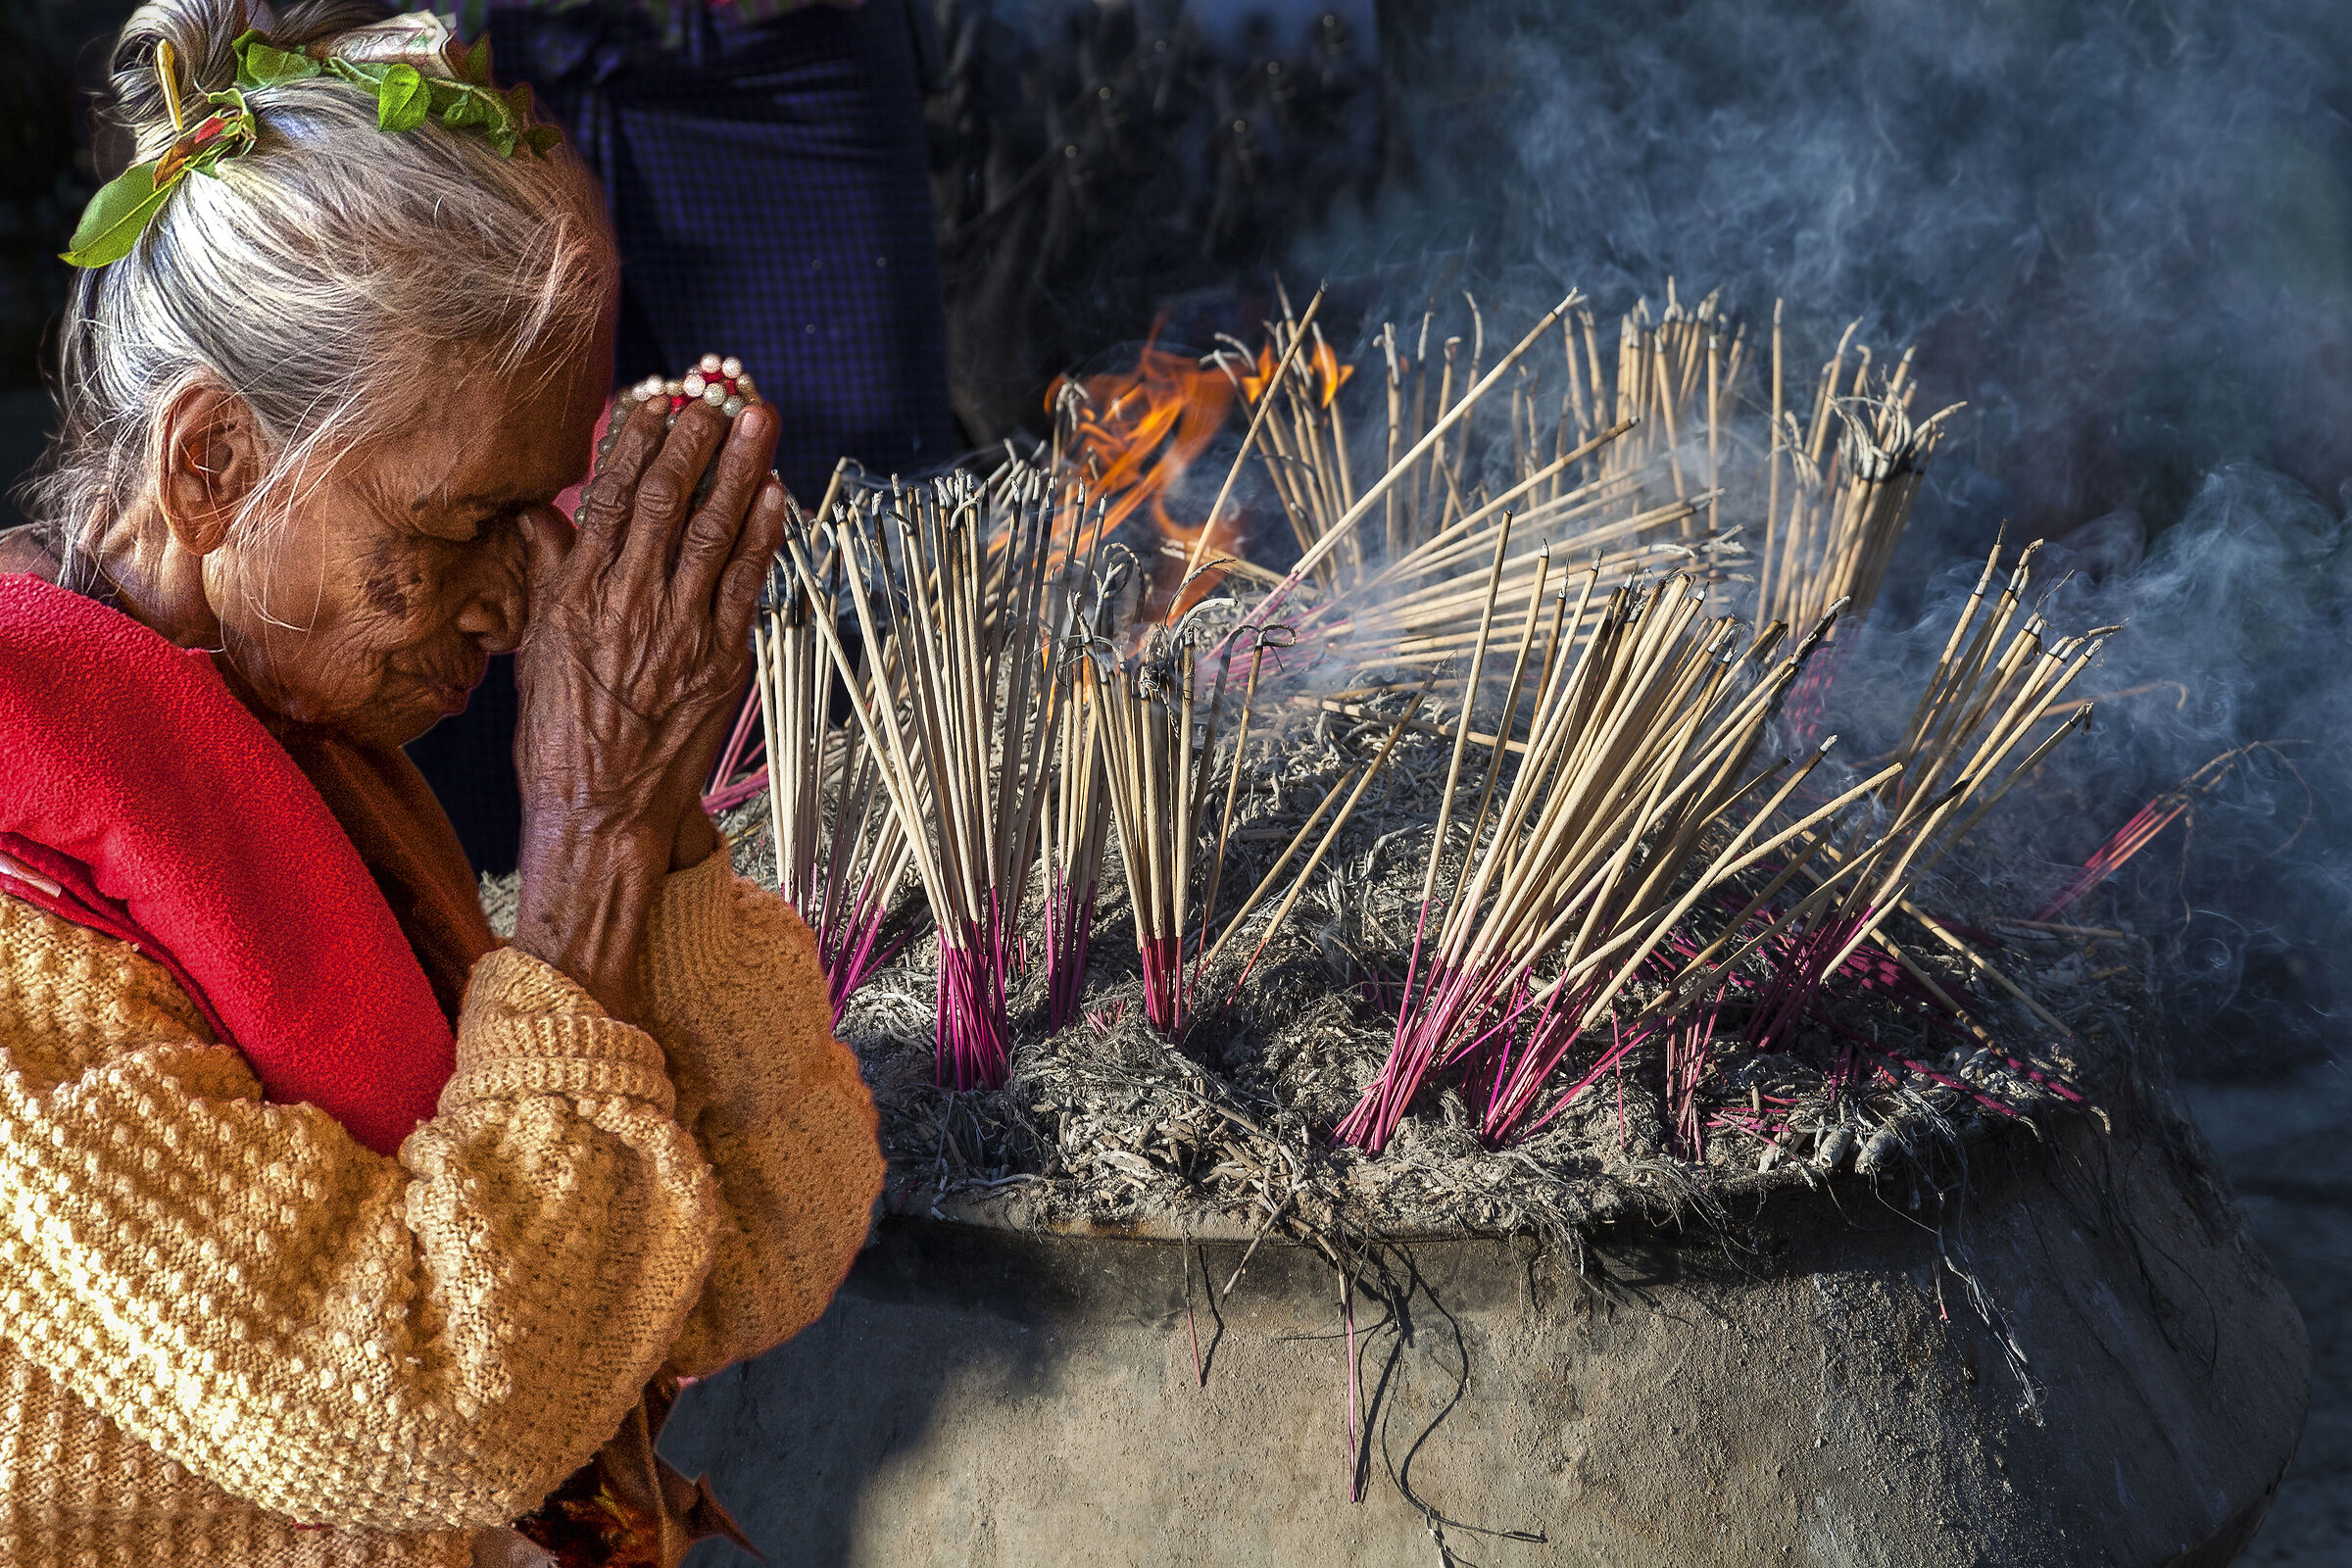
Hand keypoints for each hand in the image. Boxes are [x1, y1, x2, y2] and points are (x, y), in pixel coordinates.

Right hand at [507, 397, 785, 1018]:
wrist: (599, 811)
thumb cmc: (560, 736)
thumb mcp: (536, 646)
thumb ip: (546, 573)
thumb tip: (539, 514)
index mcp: (577, 592)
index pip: (608, 496)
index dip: (636, 441)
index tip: (657, 398)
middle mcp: (628, 600)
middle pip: (667, 500)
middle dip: (696, 439)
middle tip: (719, 393)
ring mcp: (680, 628)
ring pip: (715, 529)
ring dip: (742, 468)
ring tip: (760, 419)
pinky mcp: (721, 659)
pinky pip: (748, 582)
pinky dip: (765, 534)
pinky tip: (778, 495)